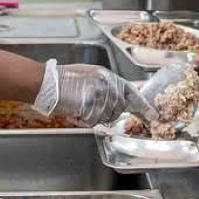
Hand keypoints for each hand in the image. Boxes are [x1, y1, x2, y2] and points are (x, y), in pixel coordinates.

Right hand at [32, 61, 157, 125]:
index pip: (131, 92)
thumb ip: (105, 88)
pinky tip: (75, 112)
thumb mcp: (89, 76)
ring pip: (106, 118)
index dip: (143, 106)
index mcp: (107, 76)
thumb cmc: (63, 80)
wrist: (46, 82)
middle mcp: (106, 83)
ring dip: (94, 118)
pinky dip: (84, 121)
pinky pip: (93, 122)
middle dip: (108, 115)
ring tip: (79, 108)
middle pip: (118, 110)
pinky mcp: (89, 105)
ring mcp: (98, 94)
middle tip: (91, 111)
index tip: (153, 117)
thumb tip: (118, 105)